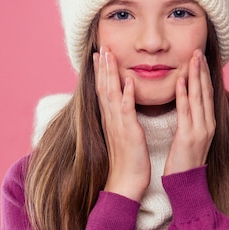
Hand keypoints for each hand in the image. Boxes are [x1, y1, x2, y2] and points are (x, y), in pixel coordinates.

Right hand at [94, 46, 150, 201]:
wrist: (126, 183)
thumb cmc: (128, 161)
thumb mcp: (123, 135)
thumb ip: (122, 120)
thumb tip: (122, 108)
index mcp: (111, 119)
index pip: (103, 90)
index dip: (100, 72)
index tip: (99, 54)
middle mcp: (111, 119)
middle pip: (103, 87)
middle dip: (102, 66)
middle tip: (101, 46)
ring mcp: (118, 124)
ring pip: (111, 93)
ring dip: (110, 73)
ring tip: (109, 54)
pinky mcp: (128, 132)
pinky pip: (127, 110)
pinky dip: (127, 94)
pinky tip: (129, 80)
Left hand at [164, 49, 215, 174]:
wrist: (186, 184)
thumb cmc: (184, 161)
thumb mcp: (191, 136)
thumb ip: (191, 119)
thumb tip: (187, 103)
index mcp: (208, 123)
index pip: (207, 93)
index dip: (204, 74)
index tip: (200, 57)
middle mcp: (207, 124)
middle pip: (206, 91)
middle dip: (202, 69)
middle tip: (198, 50)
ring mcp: (200, 130)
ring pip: (199, 97)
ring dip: (196, 76)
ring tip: (193, 58)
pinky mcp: (188, 137)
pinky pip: (186, 111)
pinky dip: (184, 94)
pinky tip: (181, 80)